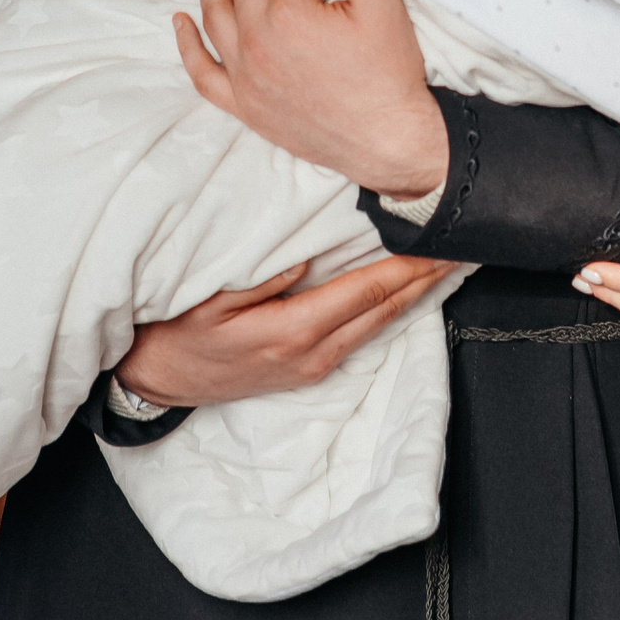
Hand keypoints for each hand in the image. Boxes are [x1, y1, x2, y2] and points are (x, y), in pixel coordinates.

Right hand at [116, 254, 456, 407]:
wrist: (155, 379)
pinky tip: (405, 289)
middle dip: (428, 275)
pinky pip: (363, 332)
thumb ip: (262, 280)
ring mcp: (314, 365)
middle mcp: (313, 353)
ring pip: (381, 323)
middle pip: (387, 309)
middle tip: (464, 244)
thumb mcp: (209, 300)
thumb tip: (309, 258)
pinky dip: (391, 306)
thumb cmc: (177, 333)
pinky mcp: (309, 369)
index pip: (368, 291)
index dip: (410, 265)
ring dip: (417, 291)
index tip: (442, 240)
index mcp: (293, 331)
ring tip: (446, 262)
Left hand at [171, 0, 449, 198]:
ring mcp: (245, 76)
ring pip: (215, 12)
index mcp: (290, 13)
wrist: (390, 141)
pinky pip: (202, 72)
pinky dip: (188, 44)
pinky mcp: (243, 104)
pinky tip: (181, 21)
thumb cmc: (389, 75)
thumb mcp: (384, 1)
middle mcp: (258, 42)